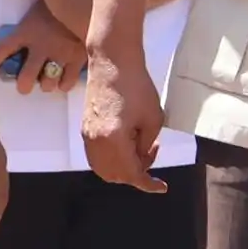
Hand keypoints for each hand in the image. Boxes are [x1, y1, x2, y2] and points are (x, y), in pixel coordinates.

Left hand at [0, 3, 92, 99]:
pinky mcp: (78, 58)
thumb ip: (32, 16)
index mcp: (27, 30)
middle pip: (26, 78)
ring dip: (46, 84)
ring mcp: (60, 53)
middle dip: (23, 85)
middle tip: (25, 84)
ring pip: (47, 84)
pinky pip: (67, 82)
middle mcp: (41, 45)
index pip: (4, 48)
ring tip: (48, 80)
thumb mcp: (41, 3)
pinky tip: (63, 79)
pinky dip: (64, 84)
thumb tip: (18, 8)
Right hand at [79, 34, 166, 192]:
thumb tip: (142, 158)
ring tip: (139, 147)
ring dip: (122, 168)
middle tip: (151, 151)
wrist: (112, 62)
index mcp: (114, 140)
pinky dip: (112, 159)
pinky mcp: (85, 128)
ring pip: (103, 169)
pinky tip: (126, 143)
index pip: (131, 174)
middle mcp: (96, 142)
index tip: (162, 187)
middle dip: (136, 173)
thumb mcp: (153, 118)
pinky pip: (96, 156)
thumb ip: (148, 145)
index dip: (148, 184)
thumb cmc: (137, 86)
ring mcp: (87, 136)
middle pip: (115, 176)